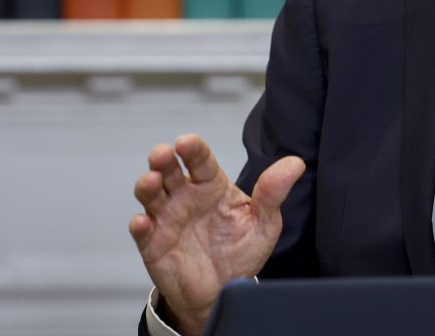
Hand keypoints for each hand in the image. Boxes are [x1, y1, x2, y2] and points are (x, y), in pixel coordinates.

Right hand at [129, 134, 304, 334]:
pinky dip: (139, 225)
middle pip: (168, 169)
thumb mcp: (264, 224)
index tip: (186, 142)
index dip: (192, 148)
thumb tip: (296, 163)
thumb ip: (274, 193)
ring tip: (152, 182)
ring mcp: (166, 218)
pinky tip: (142, 221)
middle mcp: (184, 196)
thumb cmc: (241, 252)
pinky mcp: (153, 244)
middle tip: (163, 154)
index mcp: (210, 185)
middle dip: (162, 158)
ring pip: (149, 194)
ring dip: (147, 185)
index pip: (200, 159)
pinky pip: (141, 231)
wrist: (224, 292)